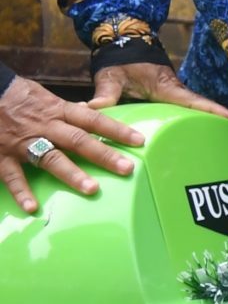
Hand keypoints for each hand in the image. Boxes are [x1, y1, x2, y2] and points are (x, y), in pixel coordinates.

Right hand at [0, 73, 144, 209]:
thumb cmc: (16, 95)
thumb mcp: (45, 97)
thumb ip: (66, 110)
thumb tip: (89, 111)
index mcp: (57, 110)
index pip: (93, 120)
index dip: (116, 129)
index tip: (139, 140)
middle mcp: (44, 126)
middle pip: (78, 140)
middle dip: (103, 155)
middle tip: (127, 169)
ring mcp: (23, 141)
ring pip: (50, 158)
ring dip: (71, 174)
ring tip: (91, 189)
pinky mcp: (2, 154)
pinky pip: (12, 175)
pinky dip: (21, 192)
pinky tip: (32, 208)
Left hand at [91, 61, 227, 120]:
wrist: (125, 46)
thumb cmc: (119, 61)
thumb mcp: (111, 78)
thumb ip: (104, 94)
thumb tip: (90, 109)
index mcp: (167, 88)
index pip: (194, 102)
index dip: (214, 111)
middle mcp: (178, 92)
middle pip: (207, 108)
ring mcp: (178, 95)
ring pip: (203, 109)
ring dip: (223, 120)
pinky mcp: (173, 98)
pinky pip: (195, 110)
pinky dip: (209, 118)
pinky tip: (216, 131)